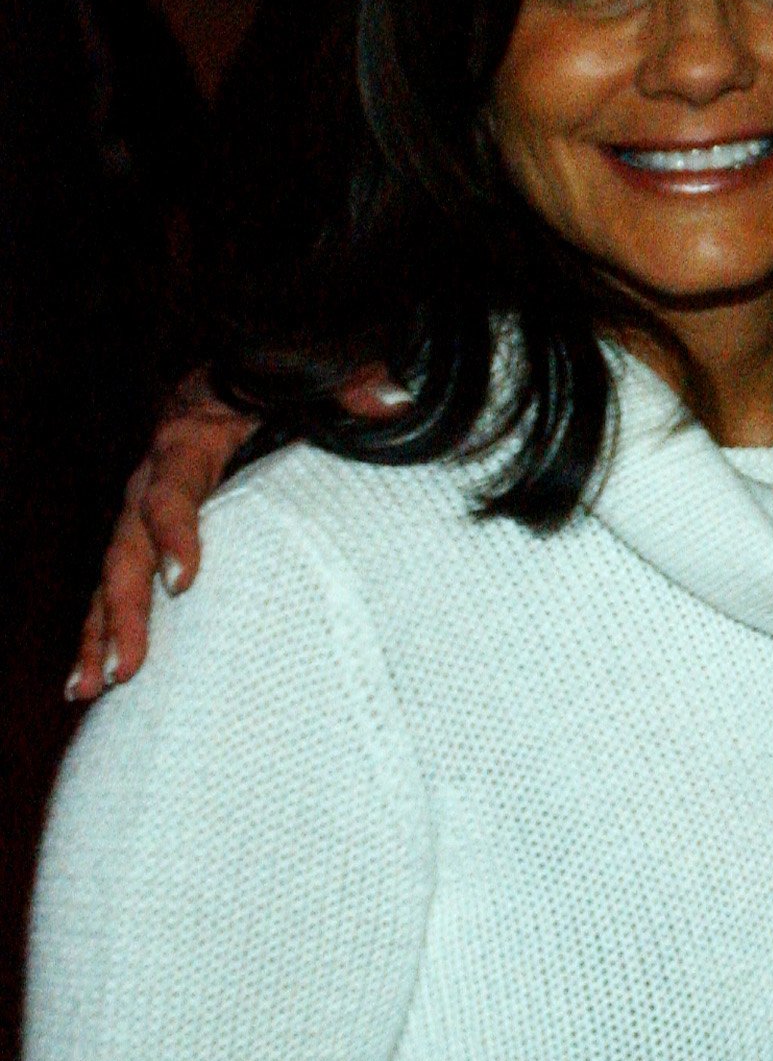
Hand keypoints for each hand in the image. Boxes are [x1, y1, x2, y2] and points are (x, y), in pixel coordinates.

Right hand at [69, 367, 401, 699]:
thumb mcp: (310, 376)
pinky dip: (105, 627)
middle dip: (124, 610)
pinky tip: (98, 677)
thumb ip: (348, 388)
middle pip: (126, 548)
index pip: (172, 492)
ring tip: (90, 689)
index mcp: (188, 441)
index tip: (183, 582)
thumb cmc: (276, 378)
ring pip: (113, 574)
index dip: (174, 534)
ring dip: (101, 631)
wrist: (235, 372)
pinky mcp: (150, 533)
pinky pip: (120, 581)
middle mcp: (153, 479)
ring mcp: (145, 510)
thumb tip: (394, 403)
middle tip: (125, 669)